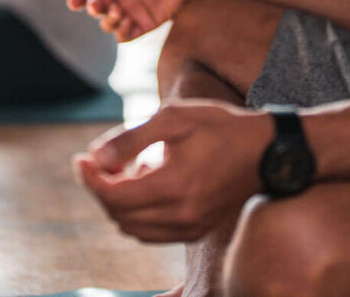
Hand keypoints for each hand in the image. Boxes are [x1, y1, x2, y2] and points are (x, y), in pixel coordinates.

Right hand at [66, 0, 214, 40]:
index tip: (74, 2)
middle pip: (96, 8)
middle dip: (93, 8)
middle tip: (98, 5)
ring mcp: (132, 12)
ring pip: (107, 24)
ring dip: (107, 20)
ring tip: (117, 11)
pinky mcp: (144, 25)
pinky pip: (124, 35)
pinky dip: (120, 32)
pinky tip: (125, 21)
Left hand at [74, 99, 272, 242]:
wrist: (269, 150)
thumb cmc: (223, 127)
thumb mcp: (176, 118)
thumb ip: (133, 138)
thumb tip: (95, 155)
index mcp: (174, 186)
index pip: (114, 196)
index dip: (91, 179)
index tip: (80, 159)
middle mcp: (180, 216)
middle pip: (119, 215)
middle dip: (101, 188)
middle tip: (96, 160)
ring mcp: (189, 228)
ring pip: (132, 228)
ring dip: (118, 202)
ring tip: (128, 167)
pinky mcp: (196, 230)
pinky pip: (151, 232)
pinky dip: (138, 212)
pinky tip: (148, 181)